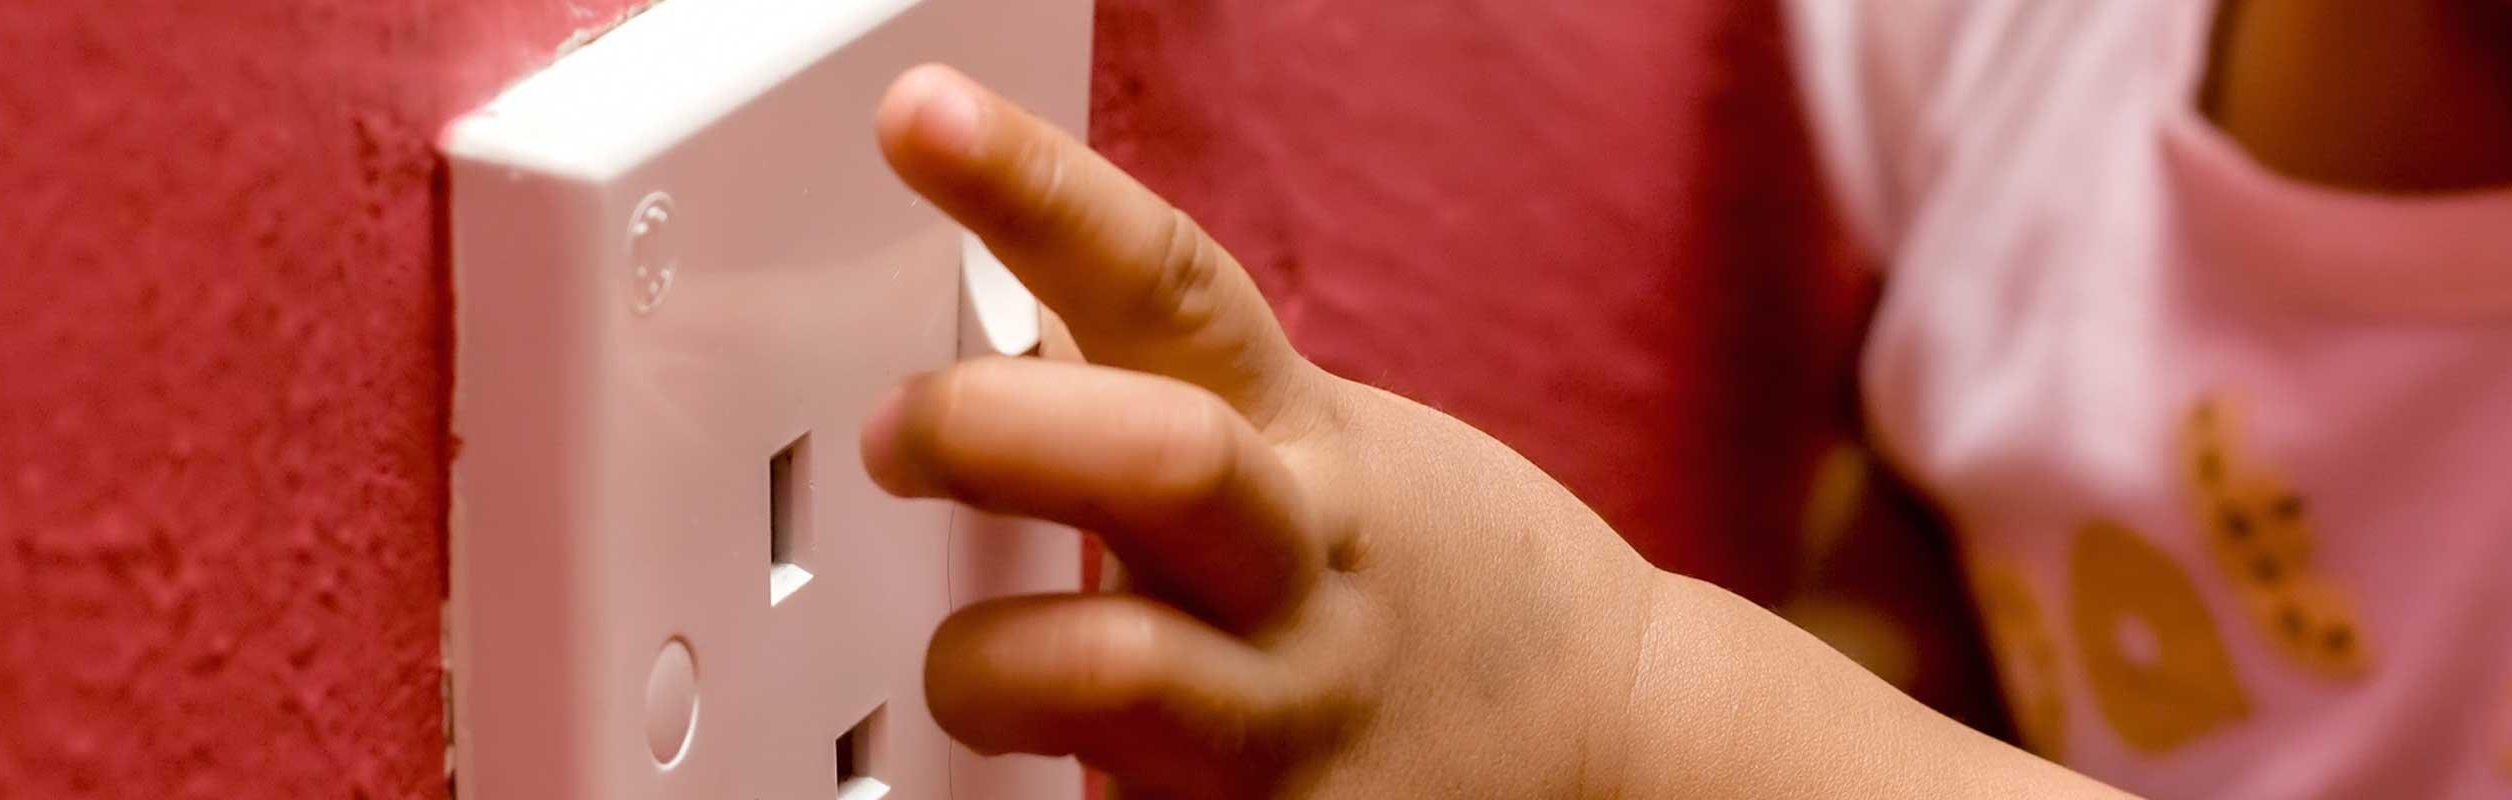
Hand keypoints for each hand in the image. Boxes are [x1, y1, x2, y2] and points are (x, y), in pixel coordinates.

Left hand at [861, 64, 1675, 797]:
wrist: (1616, 749)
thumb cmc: (1426, 588)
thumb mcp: (1323, 451)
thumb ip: (1173, 396)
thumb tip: (1009, 328)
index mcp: (1305, 445)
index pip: (1168, 285)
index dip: (1039, 191)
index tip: (920, 119)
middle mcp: (1298, 576)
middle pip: (1153, 464)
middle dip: (991, 431)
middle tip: (895, 437)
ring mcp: (1289, 721)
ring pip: (1104, 677)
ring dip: (984, 672)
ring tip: (969, 675)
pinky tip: (1072, 792)